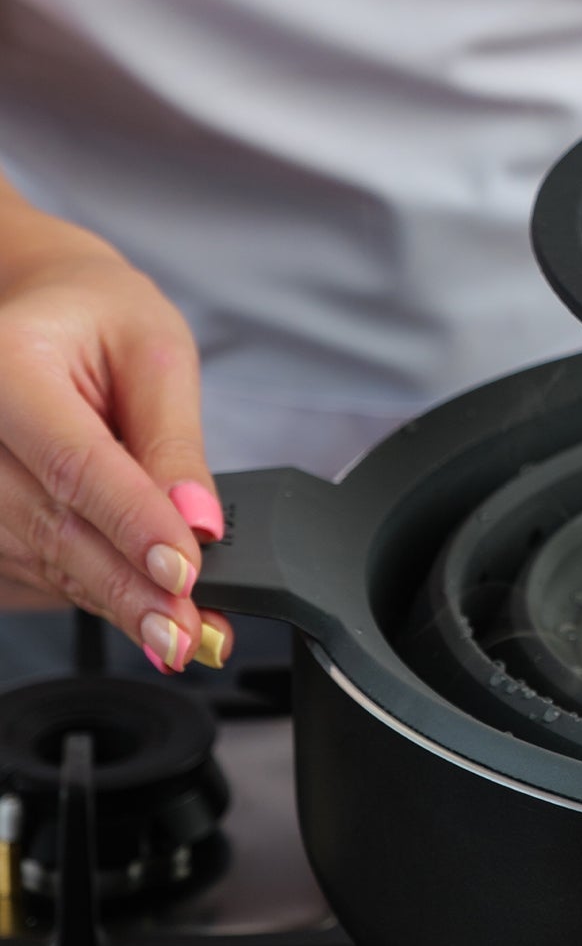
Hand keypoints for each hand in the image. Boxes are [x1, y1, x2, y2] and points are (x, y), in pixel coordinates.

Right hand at [0, 209, 232, 670]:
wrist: (37, 309)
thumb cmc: (97, 319)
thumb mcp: (157, 353)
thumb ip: (175, 440)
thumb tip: (198, 520)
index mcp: (5, 367)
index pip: (75, 464)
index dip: (133, 526)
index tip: (184, 574)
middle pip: (52, 527)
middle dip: (129, 591)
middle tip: (191, 636)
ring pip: (40, 558)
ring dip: (114, 602)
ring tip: (181, 633)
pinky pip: (29, 565)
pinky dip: (88, 588)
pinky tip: (138, 600)